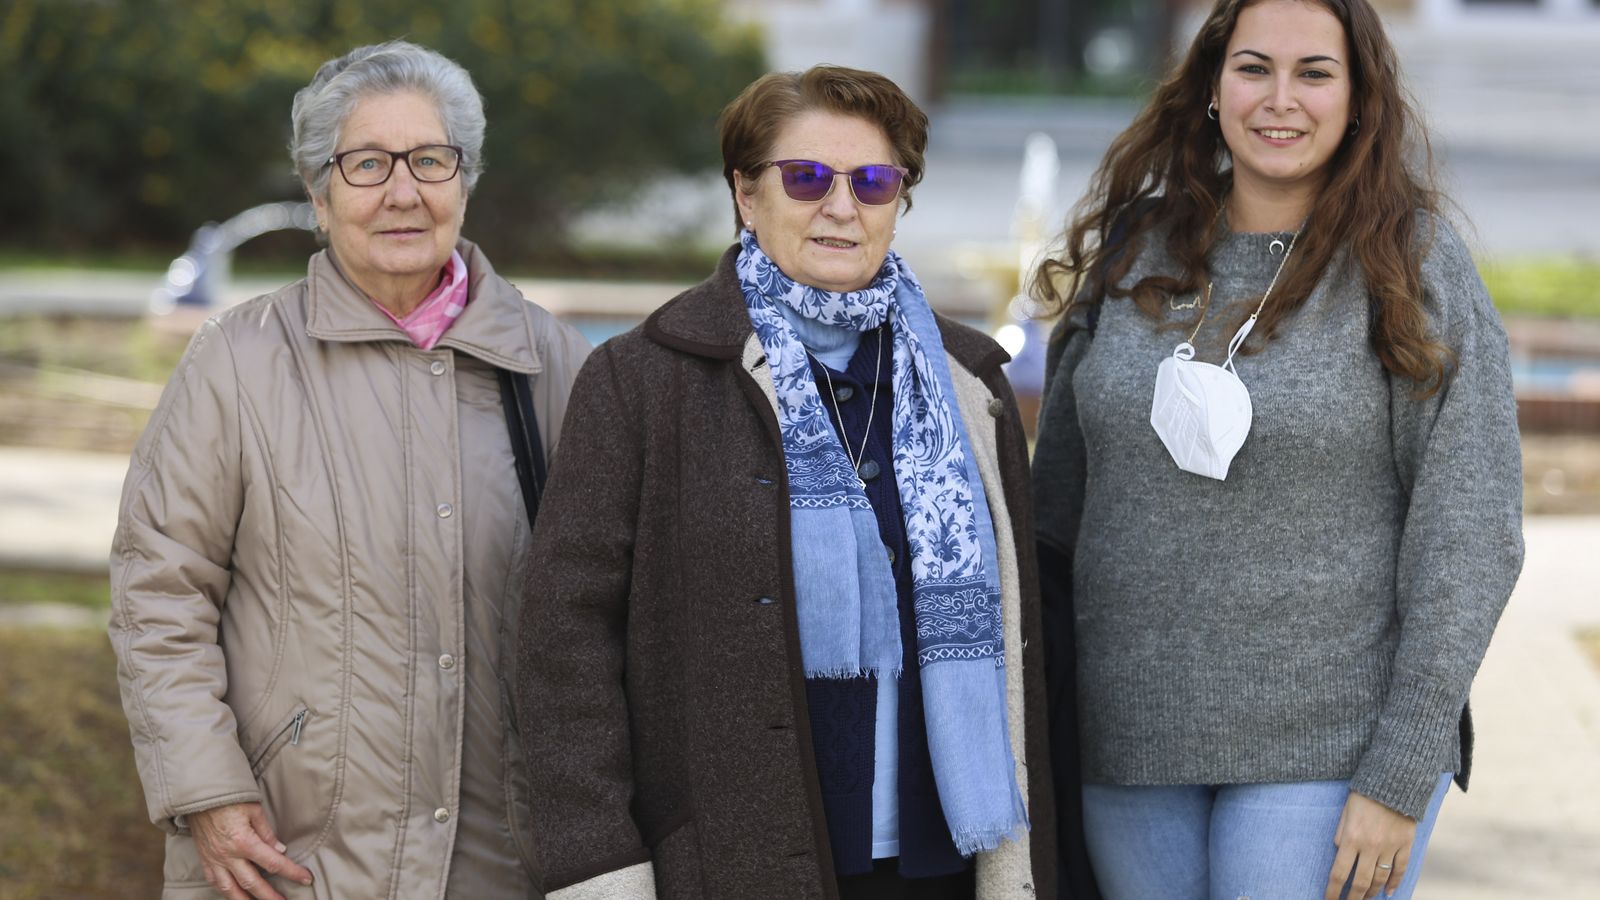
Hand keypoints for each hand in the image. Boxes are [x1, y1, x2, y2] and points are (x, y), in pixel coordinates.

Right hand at [189, 802, 313, 898]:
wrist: (199, 795)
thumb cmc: (229, 798)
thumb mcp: (254, 810)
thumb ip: (267, 833)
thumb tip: (280, 850)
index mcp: (244, 841)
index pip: (273, 863)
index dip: (292, 872)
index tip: (306, 878)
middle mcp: (228, 855)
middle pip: (252, 883)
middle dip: (270, 896)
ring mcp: (214, 860)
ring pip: (230, 889)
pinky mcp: (204, 859)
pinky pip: (214, 882)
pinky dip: (226, 892)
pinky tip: (234, 895)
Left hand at [1325, 790, 1416, 899]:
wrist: (1393, 783)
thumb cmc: (1364, 796)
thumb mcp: (1345, 813)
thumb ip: (1341, 834)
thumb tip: (1339, 853)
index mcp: (1351, 838)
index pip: (1339, 873)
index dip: (1333, 891)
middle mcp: (1370, 846)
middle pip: (1360, 881)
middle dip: (1352, 898)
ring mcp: (1389, 847)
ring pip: (1379, 879)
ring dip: (1371, 892)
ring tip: (1365, 899)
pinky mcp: (1405, 845)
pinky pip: (1400, 869)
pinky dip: (1394, 883)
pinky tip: (1388, 892)